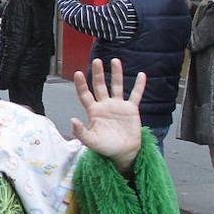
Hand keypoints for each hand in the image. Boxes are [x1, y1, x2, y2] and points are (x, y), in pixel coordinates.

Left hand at [71, 59, 143, 173]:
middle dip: (97, 74)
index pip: (85, 95)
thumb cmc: (105, 147)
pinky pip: (136, 95)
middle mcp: (105, 105)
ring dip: (116, 74)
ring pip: (117, 86)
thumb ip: (80, 132)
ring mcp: (118, 106)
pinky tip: (141, 75)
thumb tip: (72, 120)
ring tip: (115, 61)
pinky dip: (139, 85)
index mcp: (93, 111)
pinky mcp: (131, 109)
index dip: (81, 84)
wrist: (123, 152)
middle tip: (96, 61)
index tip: (77, 73)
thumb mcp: (90, 141)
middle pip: (100, 86)